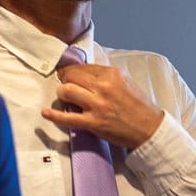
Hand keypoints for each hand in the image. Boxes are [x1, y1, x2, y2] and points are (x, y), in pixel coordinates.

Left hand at [42, 63, 163, 149]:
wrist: (149, 129)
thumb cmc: (138, 106)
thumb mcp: (126, 82)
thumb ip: (105, 77)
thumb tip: (84, 74)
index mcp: (112, 74)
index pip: (82, 67)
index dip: (72, 71)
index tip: (67, 74)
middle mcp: (103, 87)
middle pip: (71, 76)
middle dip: (64, 79)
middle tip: (64, 84)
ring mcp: (97, 105)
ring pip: (66, 91)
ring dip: (62, 94)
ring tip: (65, 97)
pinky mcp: (93, 123)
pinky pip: (67, 117)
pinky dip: (53, 115)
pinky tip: (45, 112)